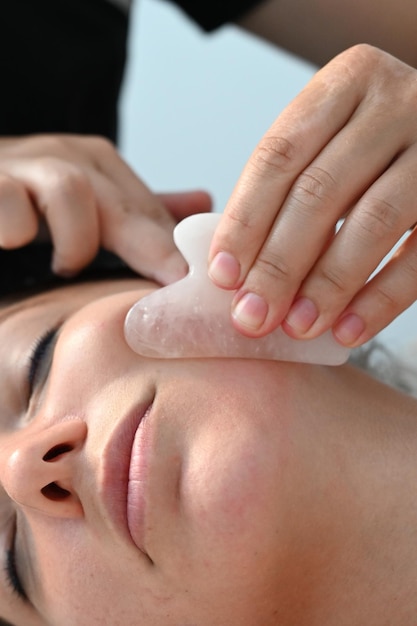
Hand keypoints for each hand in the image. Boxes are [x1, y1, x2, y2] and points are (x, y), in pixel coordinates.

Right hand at [0, 134, 210, 283]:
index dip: (175, 249)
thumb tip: (203, 202)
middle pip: (123, 203)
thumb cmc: (24, 203)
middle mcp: (63, 156)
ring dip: (75, 240)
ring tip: (64, 266)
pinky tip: (13, 242)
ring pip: (72, 190)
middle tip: (175, 282)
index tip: (201, 283)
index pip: (148, 210)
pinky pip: (11, 202)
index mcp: (94, 164)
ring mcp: (22, 164)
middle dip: (153, 248)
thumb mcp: (84, 209)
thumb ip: (138, 211)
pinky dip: (17, 227)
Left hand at [208, 44, 416, 346]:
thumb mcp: (332, 139)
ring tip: (296, 327)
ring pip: (372, 222)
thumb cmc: (375, 144)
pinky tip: (348, 331)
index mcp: (347, 81)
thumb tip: (236, 271)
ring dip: (327, 286)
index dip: (246, 221)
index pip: (279, 156)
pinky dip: (382, 299)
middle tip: (252, 315)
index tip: (223, 275)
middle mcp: (396, 102)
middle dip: (278, 264)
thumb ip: (289, 185)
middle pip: (319, 192)